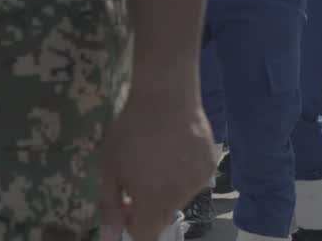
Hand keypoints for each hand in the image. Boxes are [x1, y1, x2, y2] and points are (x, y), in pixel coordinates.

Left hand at [100, 81, 217, 240]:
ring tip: (159, 158)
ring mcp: (199, 181)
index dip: (132, 226)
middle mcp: (180, 197)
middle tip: (138, 178)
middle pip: (163, 218)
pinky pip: (193, 180)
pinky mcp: (210, 165)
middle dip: (148, 207)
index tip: (125, 206)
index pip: (146, 235)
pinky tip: (176, 149)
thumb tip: (111, 238)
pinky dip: (183, 173)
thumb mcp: (110, 168)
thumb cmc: (131, 131)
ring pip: (179, 198)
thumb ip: (110, 207)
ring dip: (167, 189)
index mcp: (153, 202)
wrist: (166, 96)